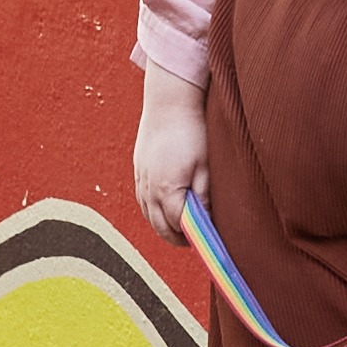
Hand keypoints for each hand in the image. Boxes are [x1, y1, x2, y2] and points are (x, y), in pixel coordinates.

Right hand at [133, 62, 209, 245]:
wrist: (169, 103)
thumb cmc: (192, 132)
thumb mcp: (205, 166)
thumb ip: (204, 196)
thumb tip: (208, 221)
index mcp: (168, 190)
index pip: (177, 226)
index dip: (191, 238)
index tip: (204, 243)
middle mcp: (149, 188)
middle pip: (159, 226)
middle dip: (175, 237)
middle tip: (192, 242)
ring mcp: (141, 179)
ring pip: (148, 214)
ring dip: (162, 225)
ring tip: (180, 227)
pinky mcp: (138, 170)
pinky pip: (142, 200)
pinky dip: (152, 210)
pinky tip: (165, 208)